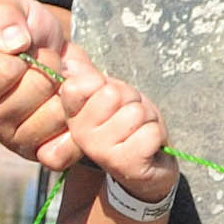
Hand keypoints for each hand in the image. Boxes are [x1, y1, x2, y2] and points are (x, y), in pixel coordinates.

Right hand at [0, 0, 80, 165]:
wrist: (49, 51)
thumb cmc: (23, 31)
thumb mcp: (9, 9)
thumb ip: (4, 17)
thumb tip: (14, 43)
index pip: (6, 71)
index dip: (25, 54)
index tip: (26, 47)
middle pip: (35, 93)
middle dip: (51, 68)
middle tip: (49, 61)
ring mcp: (14, 142)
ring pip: (55, 118)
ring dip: (68, 93)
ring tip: (61, 80)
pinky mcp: (40, 155)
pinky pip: (63, 150)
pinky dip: (77, 126)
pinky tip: (72, 105)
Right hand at [57, 52, 176, 198]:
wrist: (147, 167)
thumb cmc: (127, 126)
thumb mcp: (107, 95)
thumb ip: (88, 76)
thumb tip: (66, 55)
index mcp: (72, 115)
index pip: (79, 84)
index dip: (104, 85)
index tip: (109, 101)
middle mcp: (81, 133)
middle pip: (113, 94)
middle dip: (131, 101)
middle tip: (130, 118)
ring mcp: (101, 151)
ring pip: (135, 113)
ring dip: (147, 119)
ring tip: (139, 132)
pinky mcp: (125, 165)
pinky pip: (149, 133)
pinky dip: (157, 135)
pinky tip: (148, 146)